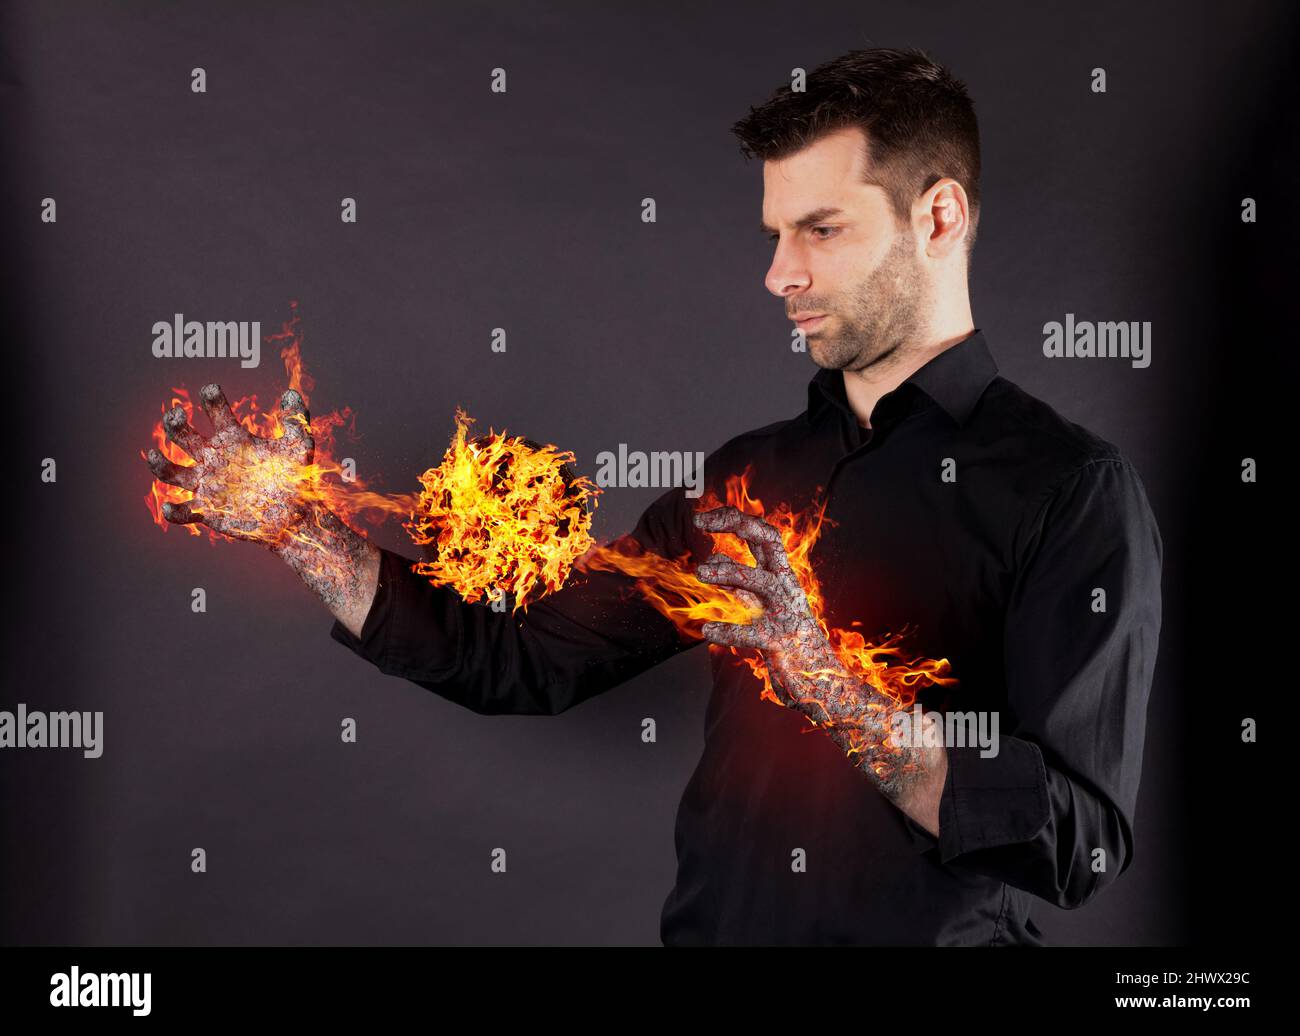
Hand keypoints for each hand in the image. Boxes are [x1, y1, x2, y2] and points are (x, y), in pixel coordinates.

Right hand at [143, 381, 379, 621]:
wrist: (296, 515)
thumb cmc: (296, 479)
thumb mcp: (299, 446)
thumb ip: (295, 420)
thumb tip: (291, 393)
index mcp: (234, 439)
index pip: (216, 412)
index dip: (211, 399)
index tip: (210, 389)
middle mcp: (215, 458)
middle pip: (184, 436)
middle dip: (175, 424)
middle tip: (177, 414)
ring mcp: (208, 484)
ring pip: (172, 472)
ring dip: (159, 464)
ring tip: (152, 454)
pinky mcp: (208, 510)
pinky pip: (183, 511)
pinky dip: (172, 510)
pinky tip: (169, 507)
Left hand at [692, 504, 843, 709]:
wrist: (822, 682)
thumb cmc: (788, 642)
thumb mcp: (762, 606)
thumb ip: (739, 584)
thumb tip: (716, 556)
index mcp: (782, 576)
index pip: (762, 534)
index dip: (733, 520)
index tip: (700, 518)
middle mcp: (787, 587)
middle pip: (769, 541)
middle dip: (736, 524)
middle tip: (699, 522)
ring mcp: (786, 613)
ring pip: (759, 580)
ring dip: (728, 572)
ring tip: (699, 572)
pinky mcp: (781, 642)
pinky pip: (753, 632)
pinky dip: (729, 630)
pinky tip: (708, 630)